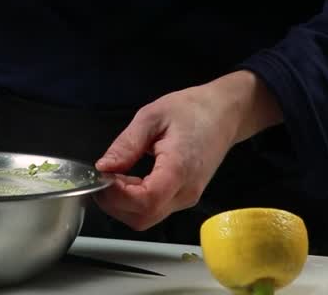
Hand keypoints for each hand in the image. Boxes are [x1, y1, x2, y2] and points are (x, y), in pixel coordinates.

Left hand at [93, 71, 282, 230]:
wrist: (225, 113)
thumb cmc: (190, 109)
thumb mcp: (152, 116)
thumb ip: (126, 144)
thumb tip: (103, 168)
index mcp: (179, 169)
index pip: (145, 200)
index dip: (117, 195)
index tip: (103, 176)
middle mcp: (185, 192)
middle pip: (143, 218)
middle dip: (115, 204)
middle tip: (104, 178)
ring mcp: (187, 198)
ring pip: (148, 218)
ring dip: (123, 204)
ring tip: (116, 177)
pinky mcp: (185, 197)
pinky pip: (156, 209)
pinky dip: (135, 202)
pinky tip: (129, 180)